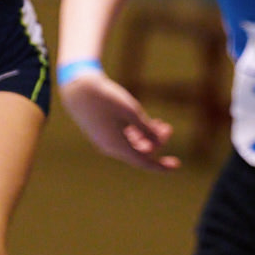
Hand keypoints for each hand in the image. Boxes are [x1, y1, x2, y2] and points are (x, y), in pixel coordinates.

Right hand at [60, 68, 179, 170]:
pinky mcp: (102, 132)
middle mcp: (111, 148)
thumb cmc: (106, 98)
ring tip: (160, 123)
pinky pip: (123, 138)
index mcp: (117, 146)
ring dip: (147, 136)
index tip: (177, 165)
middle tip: (168, 128)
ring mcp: (105, 141)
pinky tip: (144, 122)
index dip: (161, 165)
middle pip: (139, 152)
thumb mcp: (131, 111)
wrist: (78, 89)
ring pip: (131, 144)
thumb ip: (146, 129)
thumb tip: (158, 143)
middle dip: (156, 142)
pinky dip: (136, 132)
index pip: (144, 162)